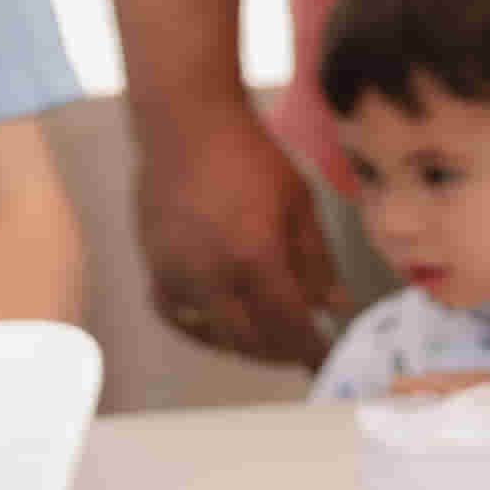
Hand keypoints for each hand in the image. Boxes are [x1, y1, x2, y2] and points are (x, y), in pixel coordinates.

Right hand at [135, 105, 340, 370]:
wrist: (185, 126)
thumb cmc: (251, 157)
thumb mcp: (300, 203)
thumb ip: (317, 261)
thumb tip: (336, 307)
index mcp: (255, 257)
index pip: (290, 324)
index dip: (310, 350)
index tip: (327, 364)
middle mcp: (211, 275)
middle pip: (251, 339)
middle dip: (281, 352)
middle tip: (301, 351)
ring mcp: (177, 275)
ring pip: (215, 334)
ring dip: (246, 345)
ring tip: (270, 341)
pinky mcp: (154, 267)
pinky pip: (177, 316)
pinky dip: (202, 329)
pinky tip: (222, 325)